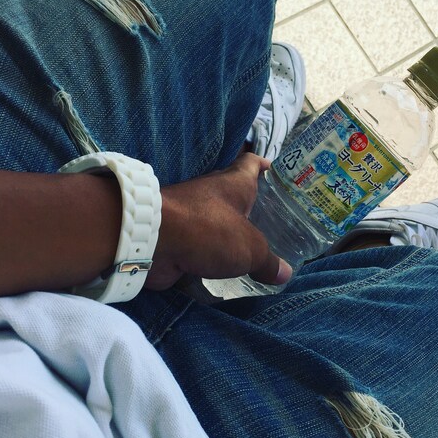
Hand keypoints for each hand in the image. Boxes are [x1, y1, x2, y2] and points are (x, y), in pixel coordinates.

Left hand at [145, 153, 291, 290]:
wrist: (152, 239)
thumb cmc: (208, 230)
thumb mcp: (250, 249)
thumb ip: (268, 261)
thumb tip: (284, 273)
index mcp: (234, 184)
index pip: (251, 164)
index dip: (263, 165)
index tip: (274, 170)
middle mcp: (212, 194)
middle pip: (234, 193)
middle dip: (250, 204)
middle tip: (271, 220)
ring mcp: (191, 215)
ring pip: (216, 220)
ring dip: (229, 232)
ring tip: (251, 248)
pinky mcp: (176, 237)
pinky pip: (199, 245)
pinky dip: (210, 254)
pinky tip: (223, 269)